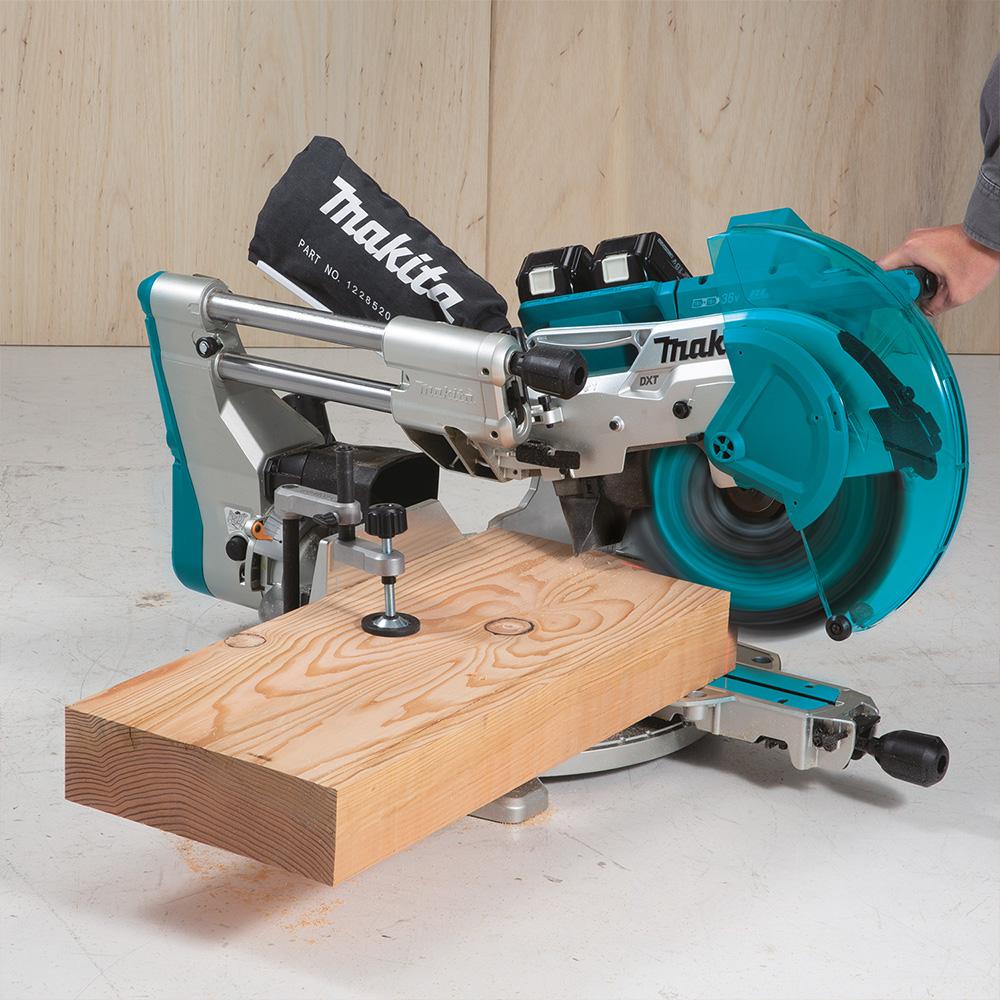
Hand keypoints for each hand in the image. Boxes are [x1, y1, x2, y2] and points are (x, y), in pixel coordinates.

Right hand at [877, 224, 999, 316]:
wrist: (994, 235)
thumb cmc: (980, 255)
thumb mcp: (956, 294)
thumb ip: (934, 307)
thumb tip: (924, 310)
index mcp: (912, 250)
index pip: (880, 271)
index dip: (881, 288)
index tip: (887, 298)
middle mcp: (913, 240)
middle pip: (892, 268)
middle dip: (901, 285)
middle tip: (910, 295)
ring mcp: (921, 237)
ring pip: (904, 262)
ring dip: (911, 277)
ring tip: (924, 285)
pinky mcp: (930, 238)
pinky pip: (915, 256)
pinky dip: (920, 268)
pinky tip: (931, 276)